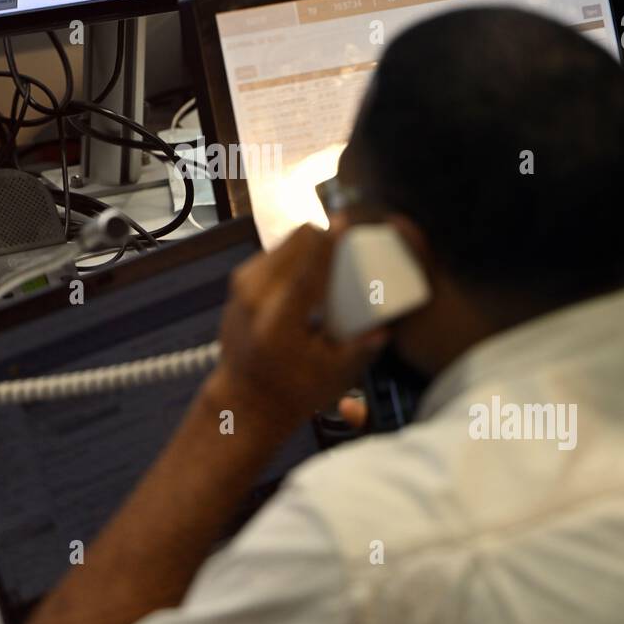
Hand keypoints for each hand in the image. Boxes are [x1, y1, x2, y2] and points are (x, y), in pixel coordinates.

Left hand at [214, 224, 387, 427]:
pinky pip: (274, 252)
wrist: (244, 401)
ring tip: (331, 264)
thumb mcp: (333, 377)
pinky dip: (295, 256)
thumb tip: (385, 327)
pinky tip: (310, 276)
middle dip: (325, 238)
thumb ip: (360, 349)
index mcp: (279, 319)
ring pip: (286, 241)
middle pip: (297, 239)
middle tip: (349, 250)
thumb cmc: (291, 392)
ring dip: (311, 245)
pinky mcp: (239, 281)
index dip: (331, 240)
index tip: (349, 222)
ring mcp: (243, 284)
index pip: (309, 266)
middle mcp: (256, 294)